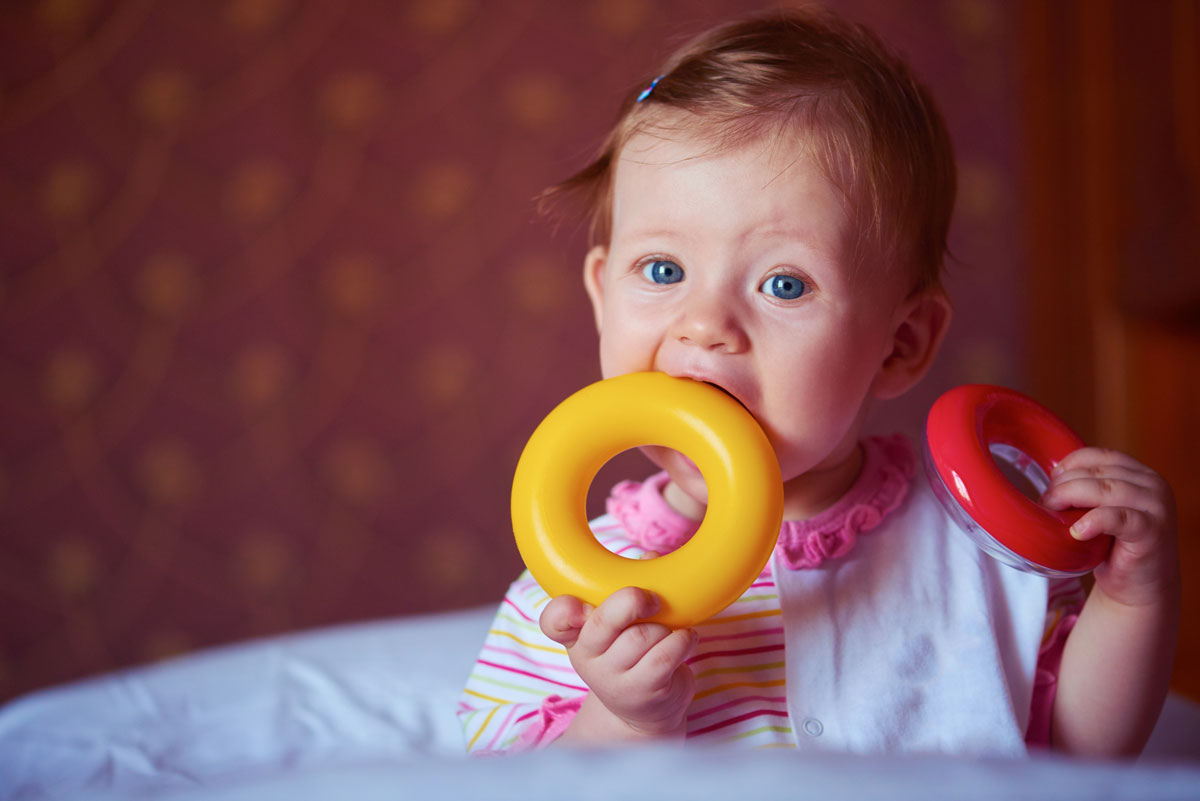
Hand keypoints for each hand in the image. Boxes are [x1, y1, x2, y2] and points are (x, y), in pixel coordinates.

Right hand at [540, 587, 697, 738]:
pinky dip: (683, 640)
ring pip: (642, 635)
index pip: (554, 621)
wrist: (644, 713)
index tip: (581, 604)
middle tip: (652, 600)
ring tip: (671, 629)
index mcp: (577, 634)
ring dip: (665, 626)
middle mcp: (589, 657)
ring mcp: (614, 678)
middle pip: (604, 622)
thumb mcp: (622, 624)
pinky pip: (666, 655)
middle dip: (631, 601)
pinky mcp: (643, 691)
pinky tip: (687, 638)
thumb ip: (631, 584)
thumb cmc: (633, 654)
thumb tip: (650, 556)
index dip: (562, 610)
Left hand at [1041, 447, 1178, 606]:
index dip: (1069, 465)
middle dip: (1064, 486)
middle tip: (1046, 504)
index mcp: (1140, 474)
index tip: (1051, 482)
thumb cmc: (1113, 548)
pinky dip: (1092, 521)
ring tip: (1054, 515)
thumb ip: (1087, 490)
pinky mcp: (1152, 530)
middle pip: (1097, 472)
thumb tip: (1049, 477)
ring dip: (1070, 499)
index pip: (1099, 456)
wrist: (1139, 589)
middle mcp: (1153, 484)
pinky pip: (1117, 517)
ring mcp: (1156, 507)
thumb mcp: (1099, 510)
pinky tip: (1076, 532)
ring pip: (1105, 490)